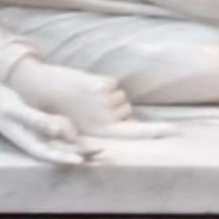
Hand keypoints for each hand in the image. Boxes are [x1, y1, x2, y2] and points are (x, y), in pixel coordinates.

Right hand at [0, 80, 98, 164]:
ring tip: (98, 146)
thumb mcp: (16, 110)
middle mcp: (34, 141)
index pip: (49, 154)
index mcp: (27, 141)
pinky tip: (82, 132)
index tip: (81, 161)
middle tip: (102, 151)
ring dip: (79, 146)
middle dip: (81, 153)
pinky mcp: (39, 126)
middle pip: (60, 151)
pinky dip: (70, 134)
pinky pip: (58, 133)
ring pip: (62, 144)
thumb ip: (36, 120)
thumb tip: (56, 132)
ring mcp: (37, 135)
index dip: (66, 158)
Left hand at [5, 57, 175, 140]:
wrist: (41, 88)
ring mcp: (105, 102)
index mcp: (101, 133)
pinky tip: (86, 87)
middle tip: (92, 107)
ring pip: (120, 97)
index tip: (176, 130)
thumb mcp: (82, 127)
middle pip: (128, 112)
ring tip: (86, 98)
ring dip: (108, 96)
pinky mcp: (102, 86)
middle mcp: (107, 120)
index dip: (157, 132)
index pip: (137, 134)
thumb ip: (106, 128)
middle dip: (117, 109)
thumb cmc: (60, 110)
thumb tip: (132, 121)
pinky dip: (104, 84)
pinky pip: (113, 85)